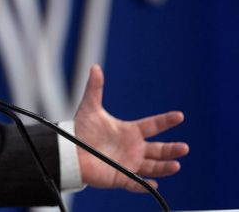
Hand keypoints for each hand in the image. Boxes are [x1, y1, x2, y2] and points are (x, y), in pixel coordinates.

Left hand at [73, 64, 188, 191]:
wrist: (69, 151)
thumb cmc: (81, 131)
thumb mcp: (90, 108)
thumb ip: (95, 88)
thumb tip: (95, 67)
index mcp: (130, 132)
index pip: (153, 126)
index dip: (166, 121)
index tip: (179, 116)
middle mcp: (133, 148)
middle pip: (158, 150)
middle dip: (171, 150)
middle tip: (184, 148)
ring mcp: (129, 163)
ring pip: (152, 167)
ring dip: (164, 167)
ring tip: (175, 165)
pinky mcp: (121, 177)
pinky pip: (135, 184)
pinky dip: (144, 186)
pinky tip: (154, 184)